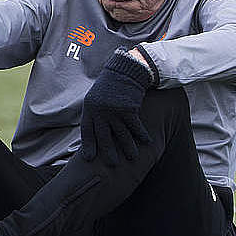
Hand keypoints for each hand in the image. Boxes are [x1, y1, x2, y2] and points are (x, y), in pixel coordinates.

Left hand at [79, 50, 153, 165]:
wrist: (125, 70)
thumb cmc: (111, 84)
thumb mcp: (95, 96)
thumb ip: (94, 112)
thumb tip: (94, 128)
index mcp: (90, 108)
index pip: (87, 131)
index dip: (88, 145)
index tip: (89, 159)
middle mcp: (101, 112)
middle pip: (104, 137)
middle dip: (108, 152)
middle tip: (112, 165)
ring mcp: (115, 111)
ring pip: (122, 135)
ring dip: (128, 148)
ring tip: (132, 159)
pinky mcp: (129, 109)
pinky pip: (136, 126)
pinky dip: (142, 135)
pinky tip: (147, 142)